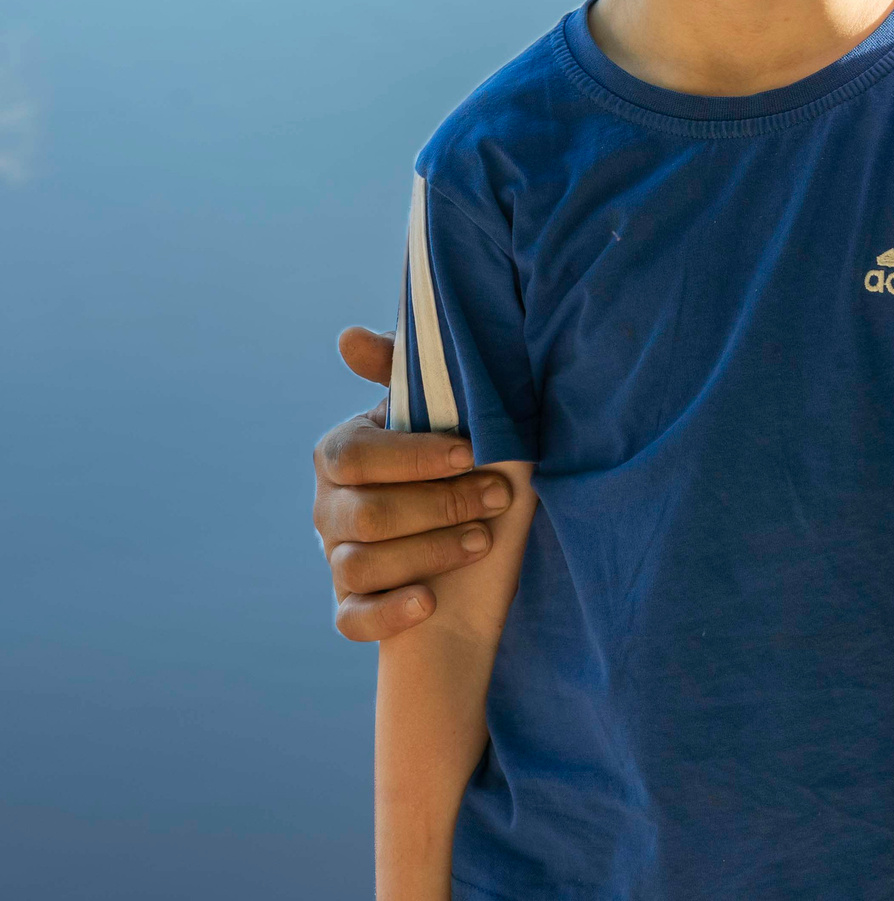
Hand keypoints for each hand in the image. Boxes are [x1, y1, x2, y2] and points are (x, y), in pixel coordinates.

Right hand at [312, 326, 511, 641]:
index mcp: (345, 451)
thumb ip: (405, 371)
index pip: (354, 454)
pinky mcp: (355, 607)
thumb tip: (348, 337)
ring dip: (430, 550)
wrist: (495, 537)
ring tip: (483, 539)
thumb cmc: (473, 459)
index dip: (414, 456)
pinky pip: (350, 619)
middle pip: (365, 513)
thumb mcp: (454, 411)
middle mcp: (331, 505)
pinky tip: (429, 599)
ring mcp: (338, 557)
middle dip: (439, 505)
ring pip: (360, 562)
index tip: (471, 452)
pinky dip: (388, 612)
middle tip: (497, 496)